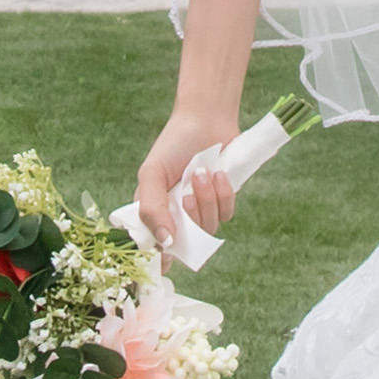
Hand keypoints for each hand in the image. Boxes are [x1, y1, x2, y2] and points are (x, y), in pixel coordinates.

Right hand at [133, 104, 248, 247]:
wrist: (206, 120)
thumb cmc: (173, 144)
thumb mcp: (152, 174)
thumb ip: (151, 209)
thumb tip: (164, 242)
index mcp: (154, 211)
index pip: (155, 248)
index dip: (161, 258)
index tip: (169, 256)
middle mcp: (177, 215)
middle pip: (187, 241)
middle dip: (190, 215)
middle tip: (187, 193)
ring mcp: (202, 208)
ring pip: (209, 227)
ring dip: (207, 199)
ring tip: (202, 173)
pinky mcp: (222, 200)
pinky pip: (227, 213)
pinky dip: (224, 194)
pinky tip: (219, 173)